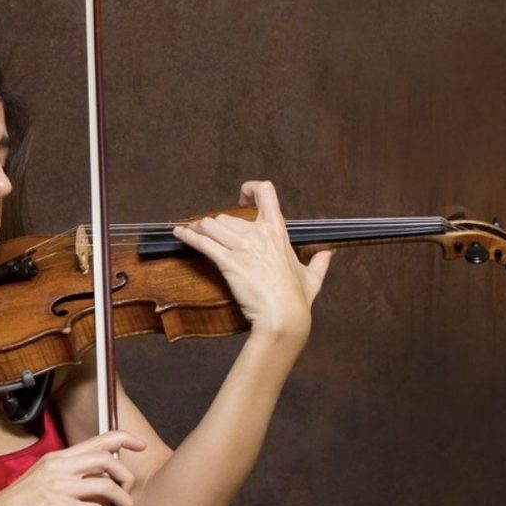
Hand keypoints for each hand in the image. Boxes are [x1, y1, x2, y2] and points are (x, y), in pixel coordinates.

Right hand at [0, 431, 145, 505]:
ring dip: (122, 502)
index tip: (139, 445)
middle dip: (125, 477)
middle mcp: (60, 468)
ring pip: (106, 487)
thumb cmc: (16, 505)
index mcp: (57, 458)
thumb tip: (94, 482)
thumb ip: (66, 476)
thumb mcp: (41, 479)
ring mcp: (59, 488)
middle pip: (106, 460)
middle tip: (127, 494)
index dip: (123, 439)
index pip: (97, 440)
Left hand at [173, 180, 331, 338]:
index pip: (266, 193)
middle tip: (209, 235)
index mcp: (278, 232)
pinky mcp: (228, 262)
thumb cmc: (297, 300)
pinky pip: (203, 242)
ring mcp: (243, 247)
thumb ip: (319, 263)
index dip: (251, 189)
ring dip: (199, 229)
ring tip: (192, 234)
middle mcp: (259, 234)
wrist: (283, 317)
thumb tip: (327, 255)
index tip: (242, 197)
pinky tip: (178, 234)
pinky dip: (187, 236)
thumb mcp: (312, 278)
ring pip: (211, 225)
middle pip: (227, 216)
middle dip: (216, 226)